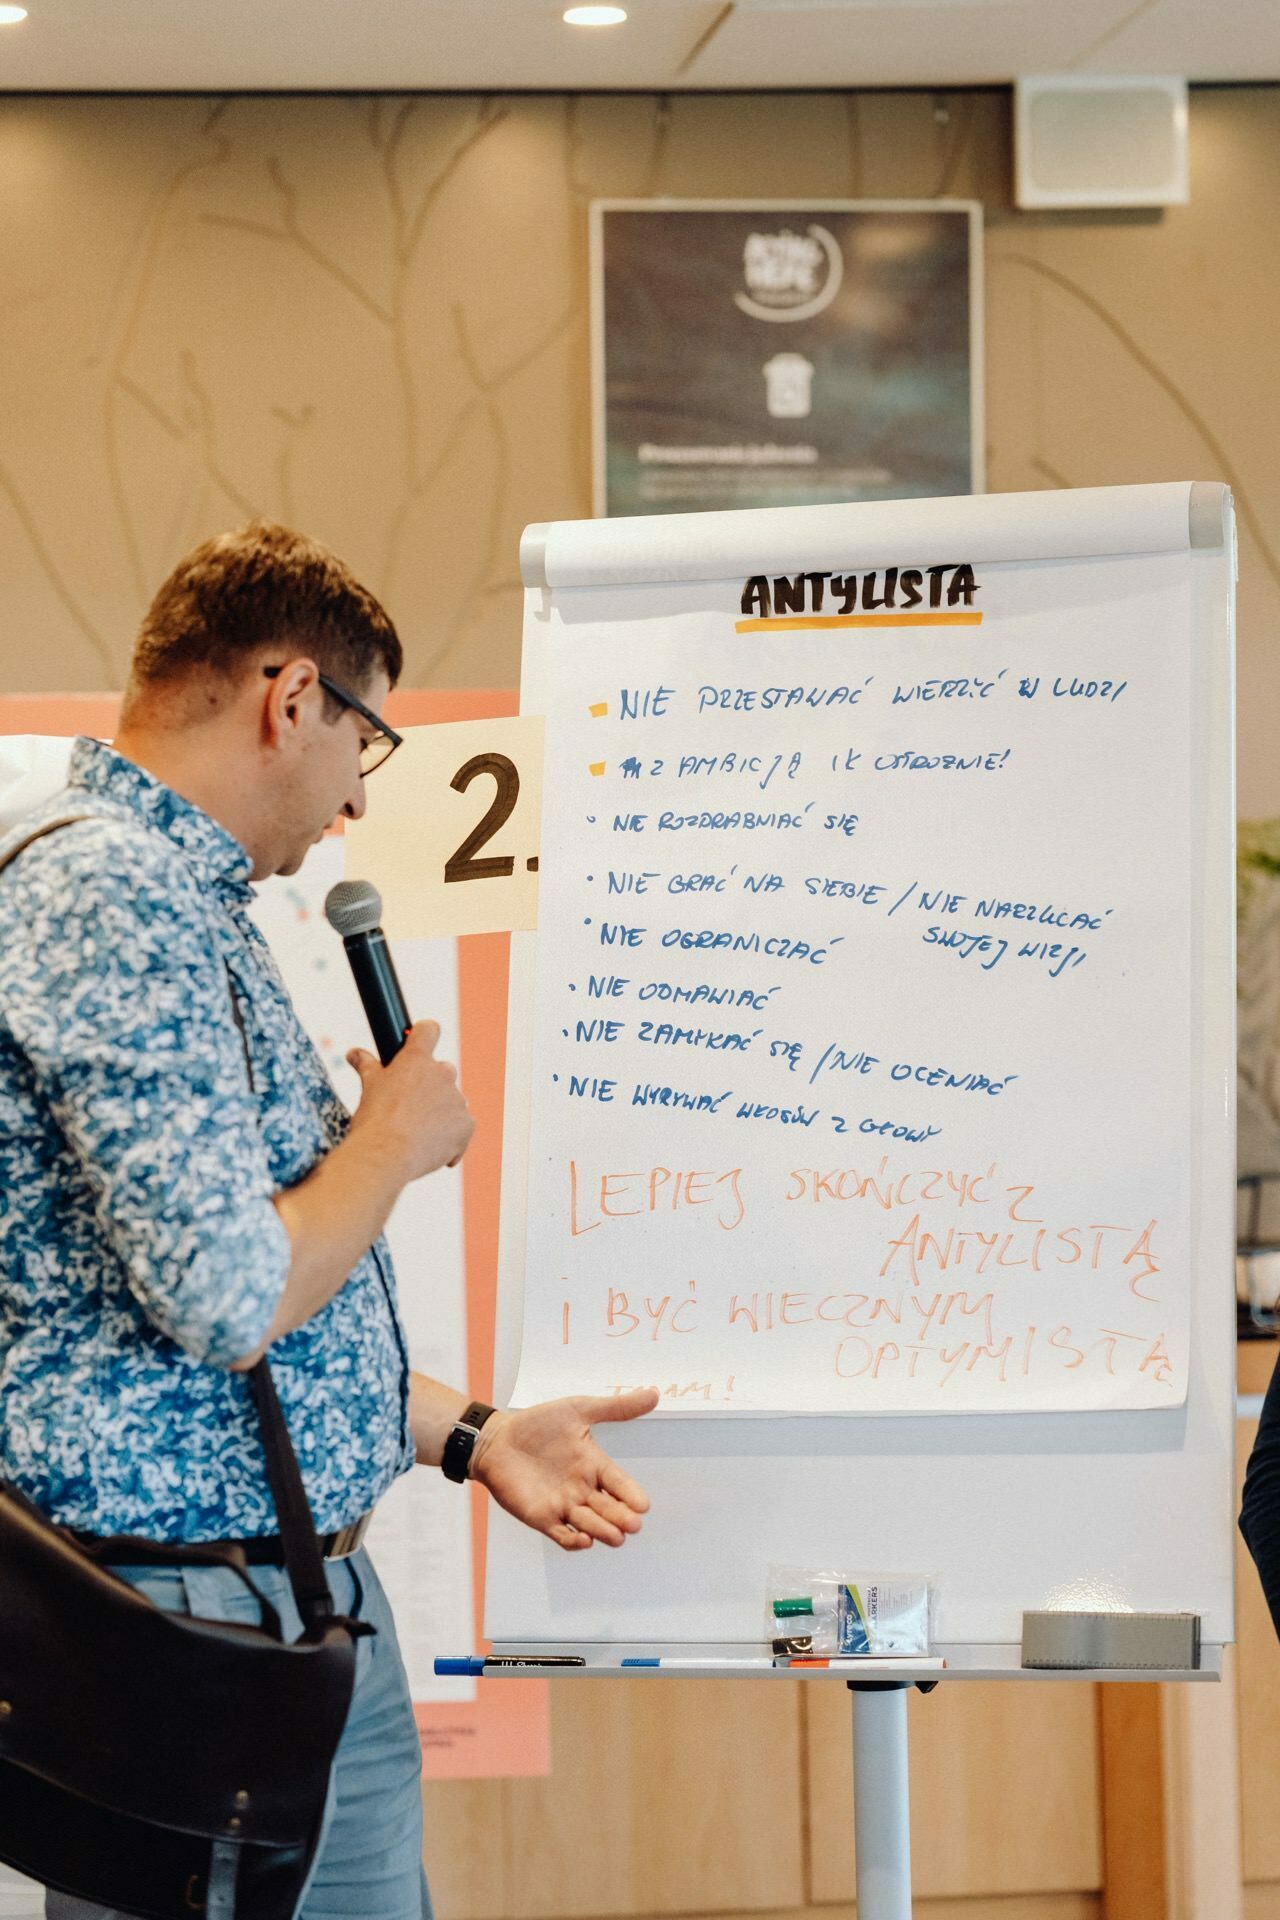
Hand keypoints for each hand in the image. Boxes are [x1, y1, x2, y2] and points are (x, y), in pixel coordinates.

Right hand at [346, 1020, 473, 1179]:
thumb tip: (354, 1053)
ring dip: (440, 1112)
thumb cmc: (374, 1120)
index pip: (428, 1030)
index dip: (424, 1034)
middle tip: (410, 1105)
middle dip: (431, 1084)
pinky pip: (461, 1127)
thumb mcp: (369, 1087)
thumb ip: (367, 1065)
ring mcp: (457, 1100)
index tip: (418, 1041)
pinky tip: (429, 1148)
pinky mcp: (466, 1125)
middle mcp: (442, 1074)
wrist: (386, 1155)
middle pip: (443, 1070)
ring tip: (417, 1132)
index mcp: (416, 1059)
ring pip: (452, 1101)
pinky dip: (450, 1137)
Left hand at [470, 1389, 659, 1550]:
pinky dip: (574, 1541)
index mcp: (594, 1465)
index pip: (619, 1483)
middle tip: (633, 1524)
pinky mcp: (542, 1518)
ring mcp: (563, 1506)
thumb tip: (654, 1393)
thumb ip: (615, 1407)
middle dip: (622, 1518)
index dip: (631, 1494)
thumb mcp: (578, 1410)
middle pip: (609, 1509)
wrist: (496, 1440)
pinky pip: (563, 1535)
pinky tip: (584, 1540)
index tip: (643, 1504)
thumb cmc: (536, 1424)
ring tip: (616, 1536)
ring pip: (591, 1525)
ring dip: (603, 1532)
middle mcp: (583, 1489)